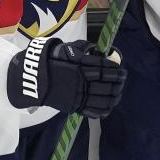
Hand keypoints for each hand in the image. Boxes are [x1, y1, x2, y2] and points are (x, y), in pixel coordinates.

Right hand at [7, 37, 125, 118]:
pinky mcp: (75, 106)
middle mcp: (81, 82)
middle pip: (107, 84)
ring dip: (114, 95)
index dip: (116, 70)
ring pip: (103, 98)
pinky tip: (110, 104)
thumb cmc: (52, 61)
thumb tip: (100, 52)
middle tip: (123, 79)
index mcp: (80, 67)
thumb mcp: (68, 49)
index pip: (105, 69)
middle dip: (118, 82)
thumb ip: (84, 49)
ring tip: (118, 91)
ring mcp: (78, 95)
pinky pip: (94, 110)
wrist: (36, 78)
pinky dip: (105, 109)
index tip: (121, 70)